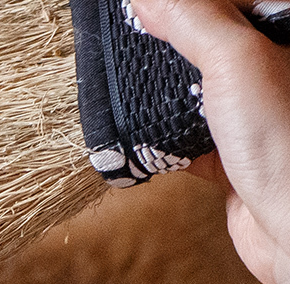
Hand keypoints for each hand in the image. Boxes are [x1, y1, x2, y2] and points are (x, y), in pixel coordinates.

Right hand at [134, 0, 289, 283]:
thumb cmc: (286, 141)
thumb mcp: (236, 60)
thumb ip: (191, 19)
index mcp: (283, 32)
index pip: (227, 2)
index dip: (179, 6)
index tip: (137, 10)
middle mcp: (270, 70)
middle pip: (206, 44)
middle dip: (163, 46)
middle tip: (122, 46)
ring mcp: (250, 115)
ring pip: (192, 91)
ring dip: (156, 95)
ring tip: (121, 89)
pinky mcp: (230, 157)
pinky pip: (183, 138)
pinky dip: (157, 140)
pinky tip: (136, 139)